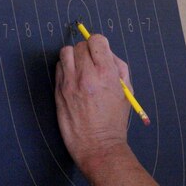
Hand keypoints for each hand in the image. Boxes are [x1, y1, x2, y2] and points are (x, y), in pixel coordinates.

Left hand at [55, 34, 131, 170]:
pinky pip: (58, 68)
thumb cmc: (115, 120)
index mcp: (106, 73)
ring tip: (80, 68)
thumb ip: (118, 68)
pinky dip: (65, 69)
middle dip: (87, 50)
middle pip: (80, 45)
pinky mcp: (58, 91)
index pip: (97, 40)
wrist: (97, 144)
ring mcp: (69, 83)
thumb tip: (107, 54)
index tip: (101, 52)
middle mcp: (86, 74)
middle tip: (92, 63)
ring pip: (65, 52)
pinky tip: (73, 79)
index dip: (100, 44)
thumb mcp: (127, 91)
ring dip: (73, 57)